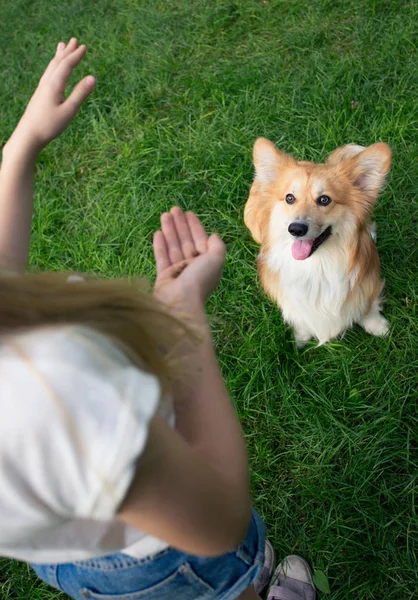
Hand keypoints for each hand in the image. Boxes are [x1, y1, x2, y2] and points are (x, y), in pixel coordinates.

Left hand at [7, 38, 94, 155]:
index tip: (84, 47)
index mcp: (54, 85)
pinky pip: (48, 74)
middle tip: (74, 40)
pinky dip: (53, 66)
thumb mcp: (69, 111)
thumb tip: (93, 78)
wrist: (29, 135)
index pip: (66, 65)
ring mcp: (42, 88)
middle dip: (67, 52)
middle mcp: (47, 83)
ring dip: (58, 56)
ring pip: (51, 67)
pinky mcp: (40, 95)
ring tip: (62, 46)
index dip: (76, 56)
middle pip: (58, 63)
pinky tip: (54, 70)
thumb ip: (80, 93)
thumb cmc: (50, 125)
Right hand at [153, 207, 225, 312]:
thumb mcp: (216, 259)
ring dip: (169, 230)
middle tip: (174, 209)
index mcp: (207, 264)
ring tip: (164, 215)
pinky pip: (162, 257)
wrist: (180, 302)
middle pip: (186, 241)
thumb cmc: (199, 280)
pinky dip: (160, 245)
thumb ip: (217, 246)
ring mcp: (177, 272)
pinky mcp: (164, 277)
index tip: (188, 213)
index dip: (195, 226)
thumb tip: (214, 235)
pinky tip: (158, 233)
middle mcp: (193, 267)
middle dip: (181, 225)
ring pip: (173, 247)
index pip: (201, 240)